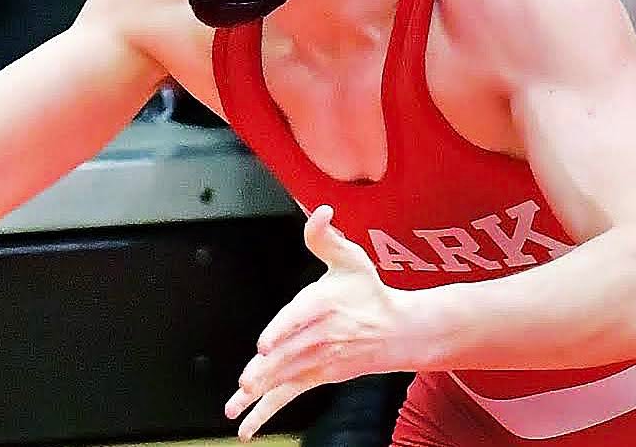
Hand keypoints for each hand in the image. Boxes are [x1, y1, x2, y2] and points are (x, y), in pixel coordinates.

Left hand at [225, 206, 409, 441]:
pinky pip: (288, 396)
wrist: (400, 331)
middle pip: (290, 354)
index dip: (281, 331)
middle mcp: (321, 336)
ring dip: (260, 395)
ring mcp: (319, 361)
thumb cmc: (370, 292)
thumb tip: (319, 211)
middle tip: (246, 383)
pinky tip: (246, 428)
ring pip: (286, 378)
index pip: (299, 318)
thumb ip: (325, 237)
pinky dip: (266, 413)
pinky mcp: (318, 377)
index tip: (265, 345)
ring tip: (236, 407)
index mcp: (324, 304)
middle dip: (267, 370)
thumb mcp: (350, 258)